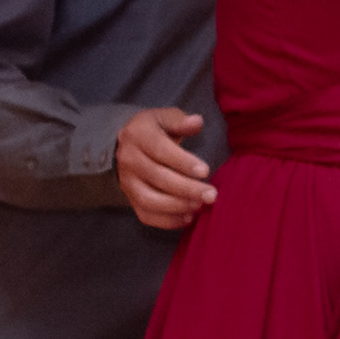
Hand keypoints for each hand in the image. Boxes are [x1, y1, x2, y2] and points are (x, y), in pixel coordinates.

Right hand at [116, 107, 215, 231]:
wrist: (128, 145)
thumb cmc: (155, 130)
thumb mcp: (165, 117)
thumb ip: (180, 120)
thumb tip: (196, 122)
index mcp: (138, 135)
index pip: (160, 150)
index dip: (183, 162)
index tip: (205, 171)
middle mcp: (128, 159)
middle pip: (157, 177)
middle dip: (187, 188)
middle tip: (211, 195)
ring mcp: (127, 182)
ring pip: (149, 199)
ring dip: (177, 206)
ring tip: (200, 206)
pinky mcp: (130, 198)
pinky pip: (145, 214)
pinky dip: (166, 221)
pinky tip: (188, 218)